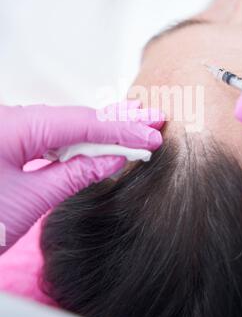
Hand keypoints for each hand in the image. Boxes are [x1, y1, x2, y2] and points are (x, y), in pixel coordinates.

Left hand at [0, 101, 163, 249]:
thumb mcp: (30, 200)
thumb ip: (75, 174)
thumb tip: (112, 159)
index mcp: (14, 126)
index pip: (82, 123)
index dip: (121, 129)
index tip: (150, 135)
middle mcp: (12, 119)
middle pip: (76, 116)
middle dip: (116, 119)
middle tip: (153, 117)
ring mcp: (10, 128)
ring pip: (65, 123)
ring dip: (100, 127)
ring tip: (135, 121)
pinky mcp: (9, 140)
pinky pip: (50, 135)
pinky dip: (78, 139)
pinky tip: (99, 138)